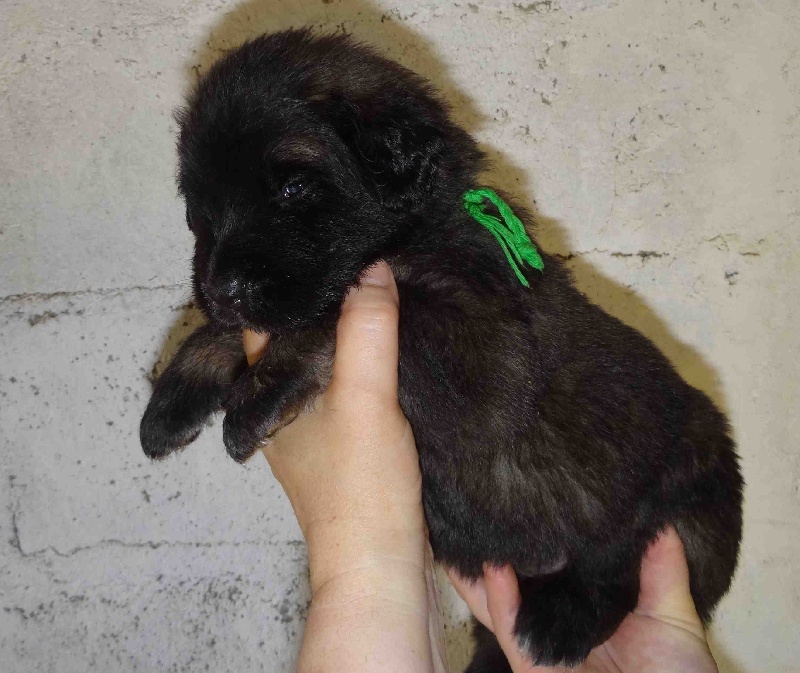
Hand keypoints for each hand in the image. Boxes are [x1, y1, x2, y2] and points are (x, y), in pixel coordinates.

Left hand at [244, 262, 442, 672]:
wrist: (381, 565)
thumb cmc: (362, 483)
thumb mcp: (367, 396)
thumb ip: (367, 331)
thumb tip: (372, 264)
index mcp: (266, 390)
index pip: (264, 320)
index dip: (286, 283)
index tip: (316, 246)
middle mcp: (277, 407)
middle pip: (291, 340)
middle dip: (318, 305)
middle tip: (354, 259)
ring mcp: (307, 429)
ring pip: (317, 365)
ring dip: (340, 334)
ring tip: (375, 291)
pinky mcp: (339, 447)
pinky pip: (341, 388)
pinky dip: (357, 364)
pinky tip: (385, 349)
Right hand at [449, 527, 718, 672]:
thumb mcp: (673, 617)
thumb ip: (661, 569)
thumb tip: (657, 514)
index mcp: (584, 611)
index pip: (550, 570)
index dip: (533, 539)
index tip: (521, 497)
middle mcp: (557, 625)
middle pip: (511, 585)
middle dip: (489, 551)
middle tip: (474, 508)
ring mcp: (541, 647)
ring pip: (497, 606)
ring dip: (477, 572)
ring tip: (465, 529)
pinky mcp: (533, 669)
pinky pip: (511, 632)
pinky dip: (499, 599)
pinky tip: (492, 566)